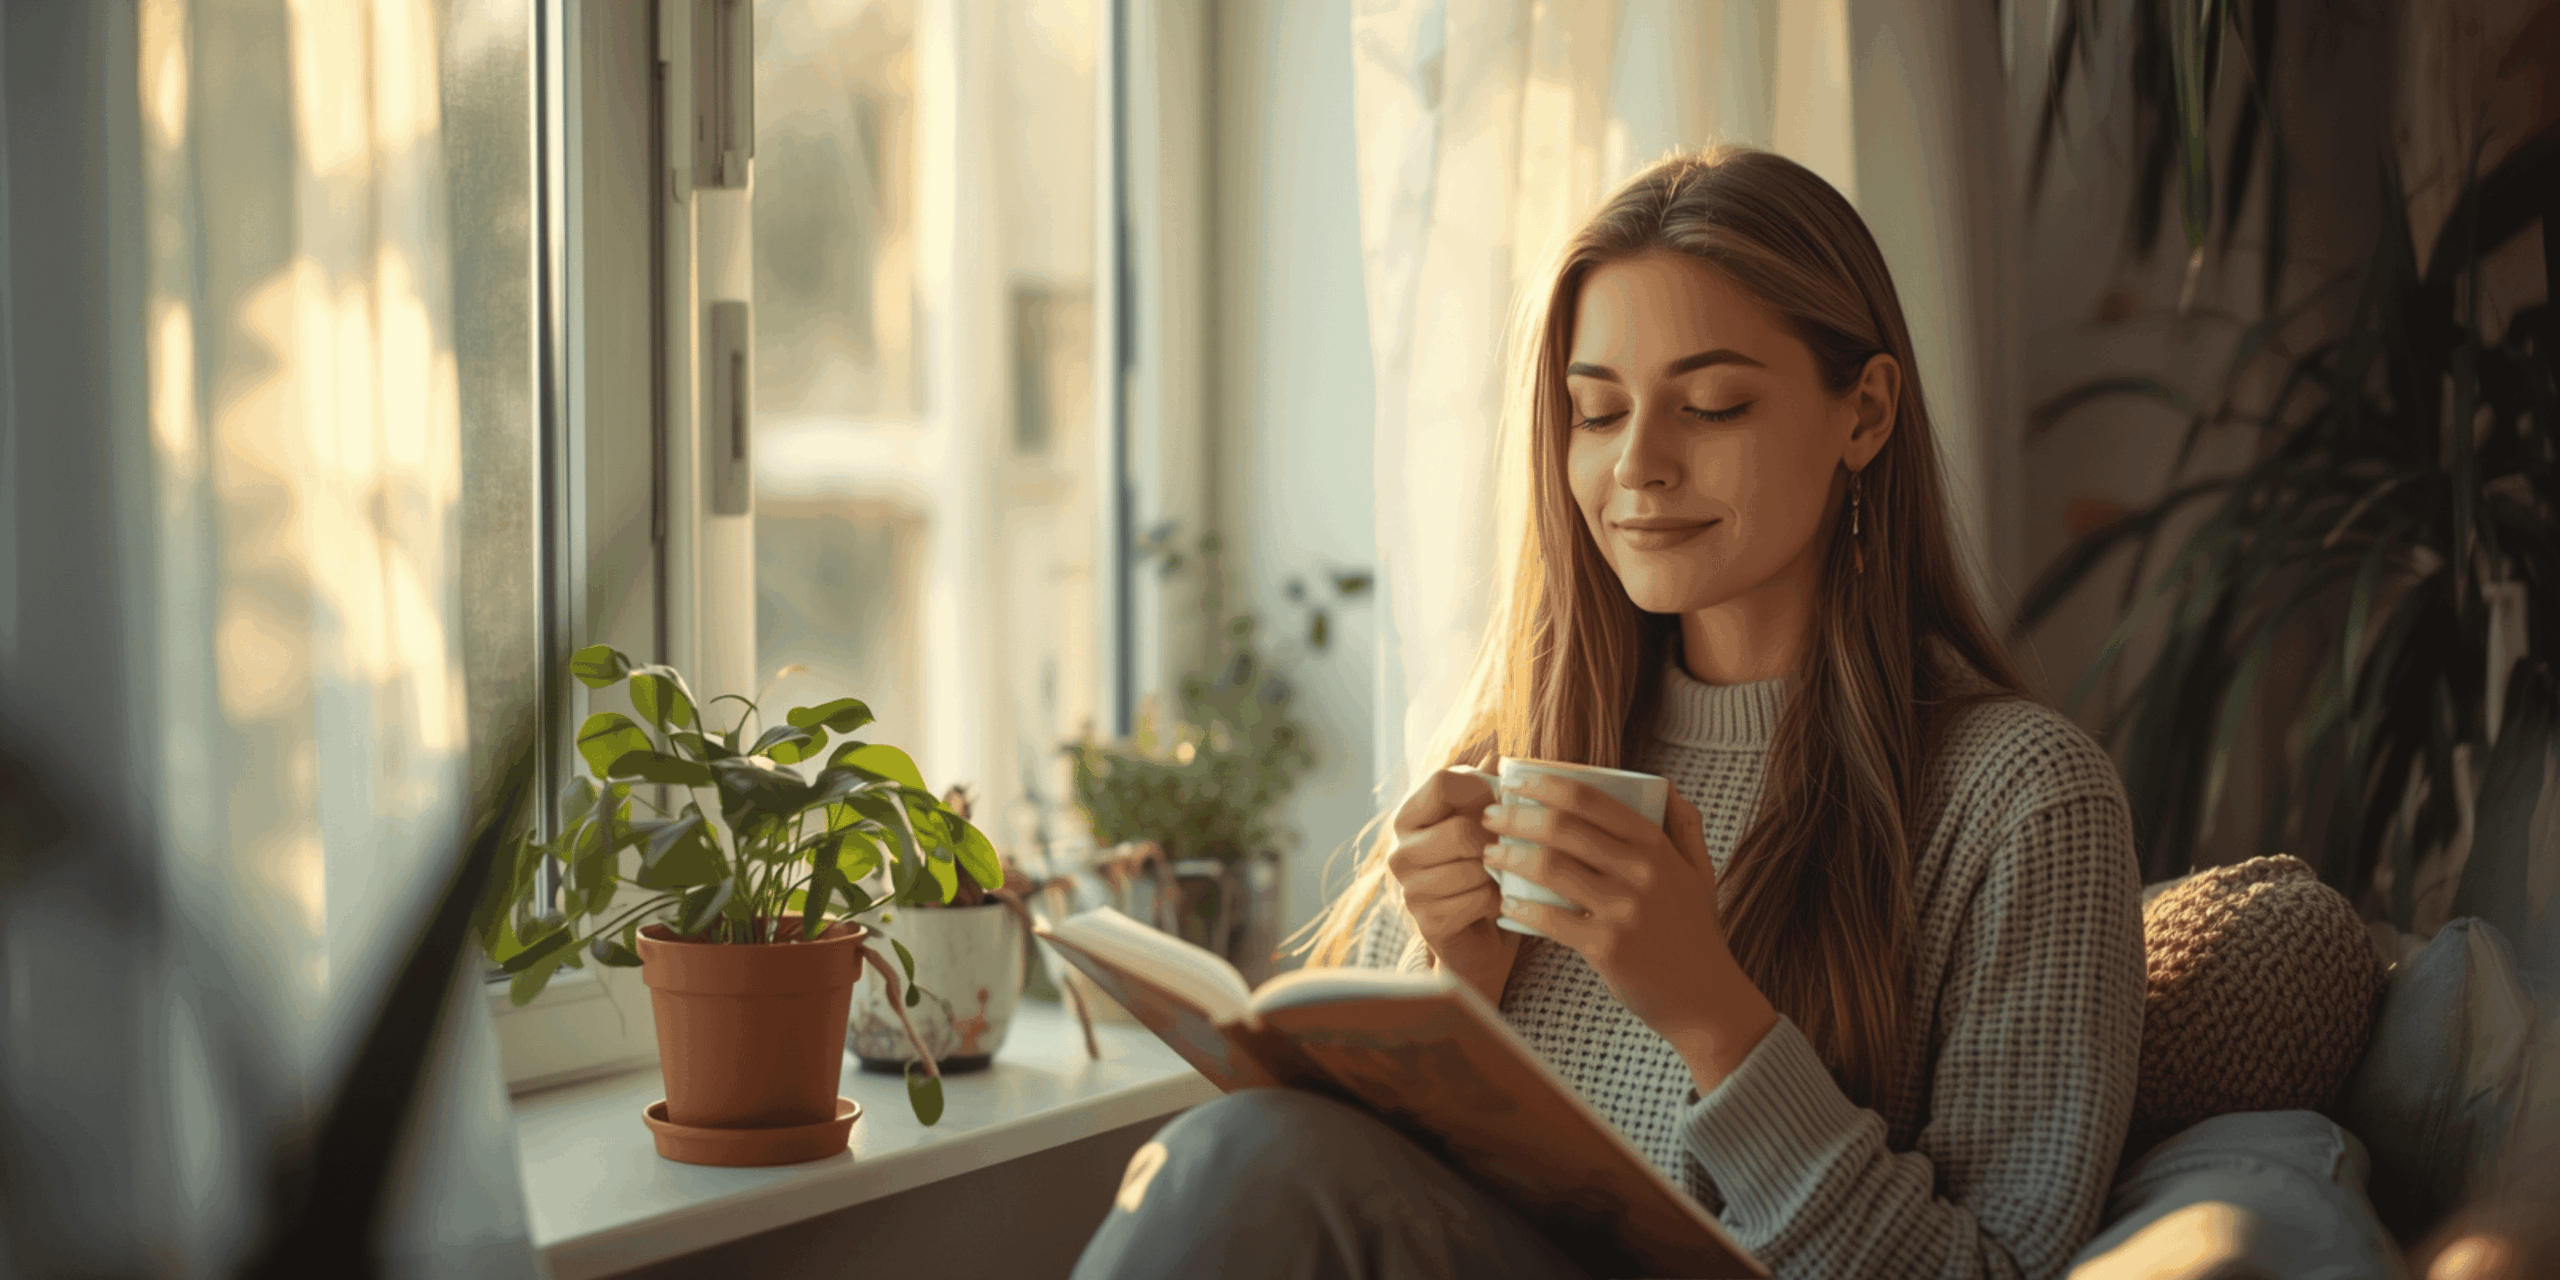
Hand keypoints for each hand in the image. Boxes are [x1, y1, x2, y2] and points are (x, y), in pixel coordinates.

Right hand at [1387, 766, 1522, 1005]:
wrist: (1482, 933)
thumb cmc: (1485, 867)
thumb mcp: (1486, 821)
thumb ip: (1487, 788)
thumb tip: (1498, 754)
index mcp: (1409, 815)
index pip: (1441, 781)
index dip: (1481, 789)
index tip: (1503, 804)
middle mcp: (1400, 850)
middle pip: (1461, 829)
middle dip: (1498, 840)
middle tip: (1512, 847)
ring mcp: (1408, 889)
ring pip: (1472, 868)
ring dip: (1500, 874)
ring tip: (1504, 877)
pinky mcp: (1426, 922)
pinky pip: (1476, 900)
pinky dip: (1498, 901)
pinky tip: (1498, 902)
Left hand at [1481, 777, 1776, 1093]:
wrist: (1706, 999)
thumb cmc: (1695, 932)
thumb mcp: (1700, 872)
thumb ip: (1684, 825)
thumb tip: (1664, 784)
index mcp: (1657, 846)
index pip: (1592, 800)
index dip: (1547, 784)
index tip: (1516, 780)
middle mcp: (1642, 872)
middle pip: (1563, 829)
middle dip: (1516, 817)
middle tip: (1490, 816)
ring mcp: (1624, 910)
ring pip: (1550, 868)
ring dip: (1510, 856)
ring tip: (1489, 854)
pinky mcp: (1607, 947)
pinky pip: (1550, 919)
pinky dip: (1521, 908)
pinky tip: (1505, 902)